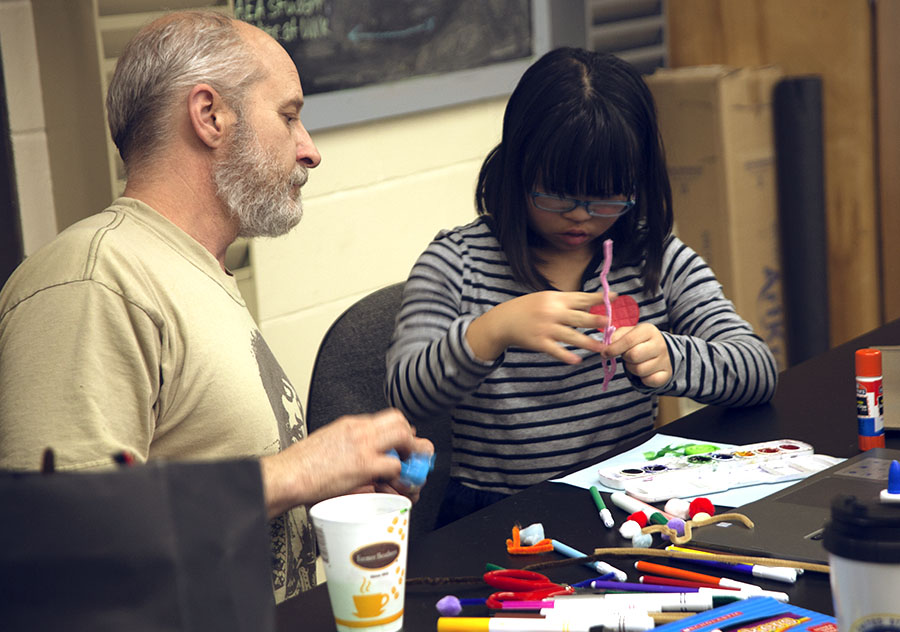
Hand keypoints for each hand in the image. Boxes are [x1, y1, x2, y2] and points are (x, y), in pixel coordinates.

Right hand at [260, 408, 432, 518]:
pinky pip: (394, 464)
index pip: (385, 418)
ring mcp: (364, 445)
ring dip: (410, 452)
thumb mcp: (327, 443)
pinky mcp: (364, 464)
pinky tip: (392, 481)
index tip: (402, 443)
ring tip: (407, 467)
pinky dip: (398, 474)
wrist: (287, 475)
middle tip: (412, 453)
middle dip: (410, 436)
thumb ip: (347, 444)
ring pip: (404, 436)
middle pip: (399, 420)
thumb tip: (359, 453)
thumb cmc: (300, 465)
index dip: (399, 430)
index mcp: (349, 424)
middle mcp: (359, 429)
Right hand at [466, 290, 609, 363]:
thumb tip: (589, 305)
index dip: (598, 299)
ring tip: (603, 348)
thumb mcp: (545, 298)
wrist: (504, 321)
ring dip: (588, 343)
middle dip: (596, 321)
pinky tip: (577, 360)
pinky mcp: (539, 343)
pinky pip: (556, 350)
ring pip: (571, 336)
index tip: (616, 298)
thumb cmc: (528, 308)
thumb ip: (565, 302)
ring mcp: (546, 328)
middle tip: (610, 323)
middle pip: (579, 317)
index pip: (581, 298)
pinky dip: (567, 356)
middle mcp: (552, 312)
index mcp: (555, 299)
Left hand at [602, 323, 671, 387]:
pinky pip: (649, 381)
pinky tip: (644, 371)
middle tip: (626, 356)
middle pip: (634, 356)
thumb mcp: (628, 333)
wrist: (660, 349)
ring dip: (632, 368)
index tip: (605, 353)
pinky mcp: (667, 373)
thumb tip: (606, 345)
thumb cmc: (638, 341)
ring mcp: (665, 359)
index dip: (613, 348)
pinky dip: (643, 379)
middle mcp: (660, 344)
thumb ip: (615, 336)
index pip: (628, 340)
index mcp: (649, 330)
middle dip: (625, 358)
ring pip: (640, 370)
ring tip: (635, 362)